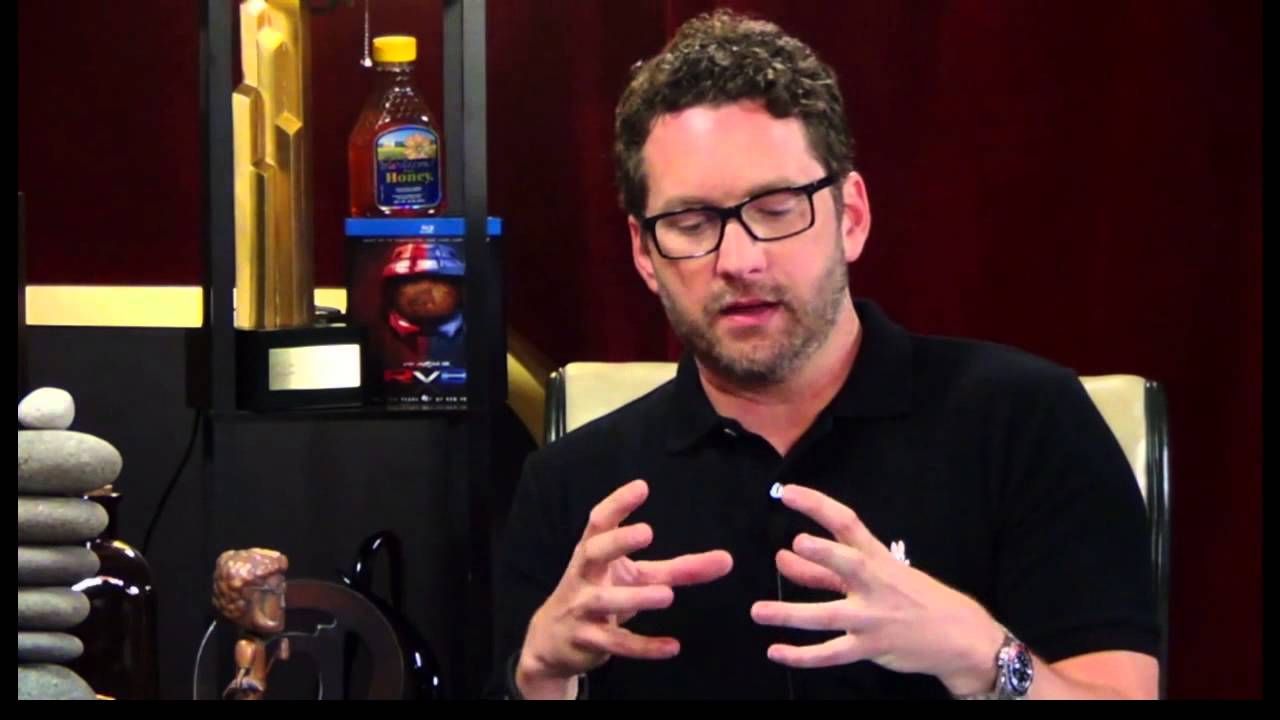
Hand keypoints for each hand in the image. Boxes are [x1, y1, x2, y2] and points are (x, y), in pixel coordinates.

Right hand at [516, 479, 733, 698]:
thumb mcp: (636, 577)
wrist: (552, 641)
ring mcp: (582, 608)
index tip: (641, 487)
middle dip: (618, 542)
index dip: (618, 503)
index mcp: (592, 552)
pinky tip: (672, 647)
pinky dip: (643, 646)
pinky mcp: (587, 640)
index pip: (599, 522)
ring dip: (636, 597)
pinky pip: (615, 643)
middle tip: (647, 532)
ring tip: (667, 595)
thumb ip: (680, 569)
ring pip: (605, 600)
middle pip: (593, 552)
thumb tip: (727, 560)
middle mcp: (583, 575)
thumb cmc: (599, 594)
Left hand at [750, 484, 1004, 694]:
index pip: (846, 523)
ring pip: (827, 616)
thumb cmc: (915, 597)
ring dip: (790, 614)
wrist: (960, 636)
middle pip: (848, 565)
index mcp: (878, 558)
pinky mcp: (870, 648)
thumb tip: (783, 557)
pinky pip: (832, 654)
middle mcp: (875, 584)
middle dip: (823, 555)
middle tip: (792, 547)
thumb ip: (826, 569)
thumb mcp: (879, 573)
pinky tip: (776, 652)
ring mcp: (872, 618)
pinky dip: (802, 656)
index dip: (817, 505)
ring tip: (757, 611)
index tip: (787, 492)